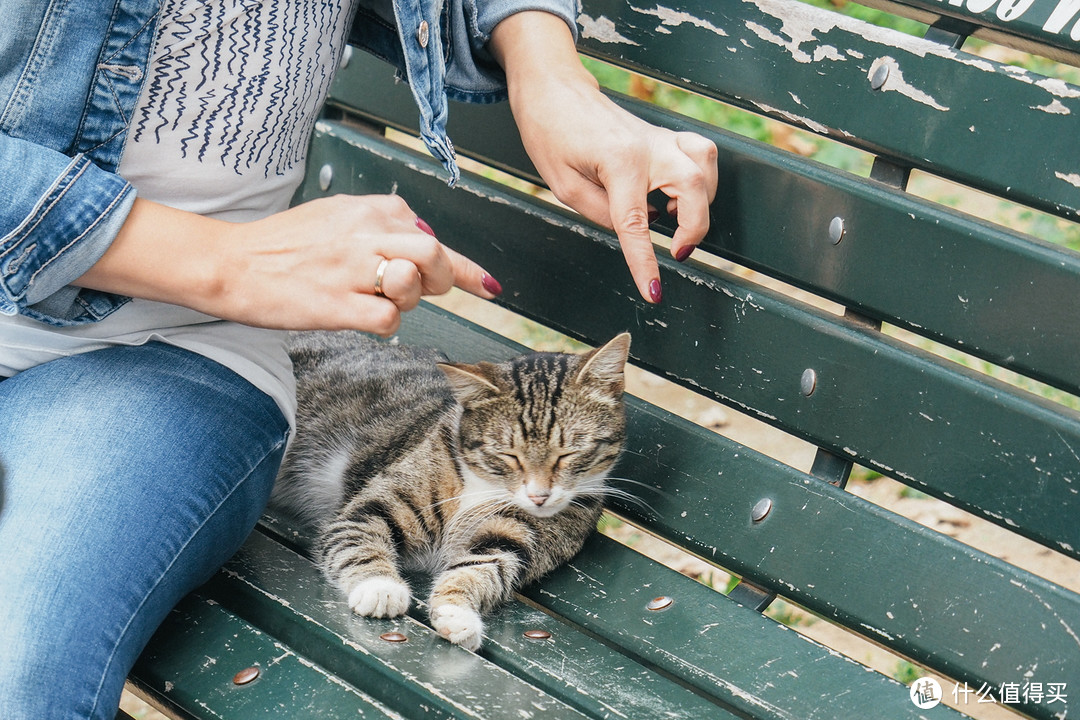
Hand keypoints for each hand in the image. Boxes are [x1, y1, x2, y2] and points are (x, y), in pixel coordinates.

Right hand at [76, 194, 499, 334]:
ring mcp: (351, 269)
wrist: (231, 264)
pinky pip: (388, 319)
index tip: (490, 286)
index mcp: (367, 210)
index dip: (466, 268)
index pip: (431, 235)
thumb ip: (382, 228)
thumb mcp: (336, 218)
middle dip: (443, 282)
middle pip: (434, 255)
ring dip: (410, 300)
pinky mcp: (336, 304)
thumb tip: (427, 247)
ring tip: (381, 299)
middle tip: (424, 294)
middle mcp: (364, 233)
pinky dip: (386, 324)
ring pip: (415, 282)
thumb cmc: (282, 246)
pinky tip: (362, 317)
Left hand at [490, 12, 717, 302]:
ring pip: (706, 166)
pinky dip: (700, 180)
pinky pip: (700, 155)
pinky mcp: (663, 138)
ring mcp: (660, 139)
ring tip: (673, 217)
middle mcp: (647, 147)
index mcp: (618, 161)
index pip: (637, 223)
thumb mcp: (564, 185)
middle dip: (695, 227)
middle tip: (676, 250)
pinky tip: (676, 196)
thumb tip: (635, 230)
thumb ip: (600, 213)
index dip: (646, 263)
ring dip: (701, 201)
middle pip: (695, 186)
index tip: (653, 292)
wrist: (556, 91)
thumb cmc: (552, 134)